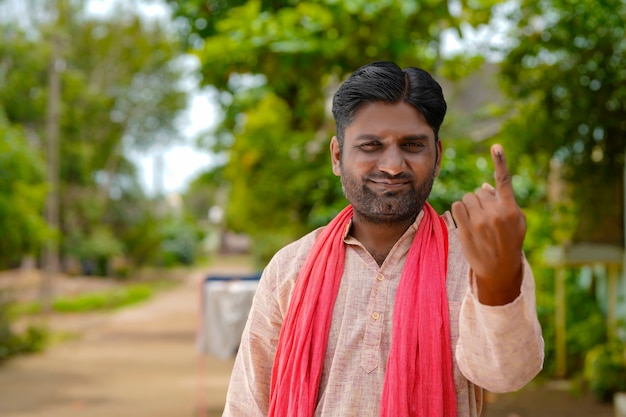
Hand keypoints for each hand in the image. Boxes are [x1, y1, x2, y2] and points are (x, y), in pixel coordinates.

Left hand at [451, 144, 525, 305]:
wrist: (499, 269)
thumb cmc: (509, 241)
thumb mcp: (515, 222)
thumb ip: (503, 201)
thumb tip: (485, 185)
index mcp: (511, 209)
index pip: (504, 181)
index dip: (500, 162)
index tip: (496, 146)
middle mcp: (495, 213)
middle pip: (480, 191)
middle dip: (482, 201)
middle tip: (487, 217)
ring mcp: (479, 221)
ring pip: (467, 198)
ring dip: (470, 205)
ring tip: (477, 221)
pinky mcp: (465, 228)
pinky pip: (456, 206)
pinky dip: (459, 210)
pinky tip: (466, 221)